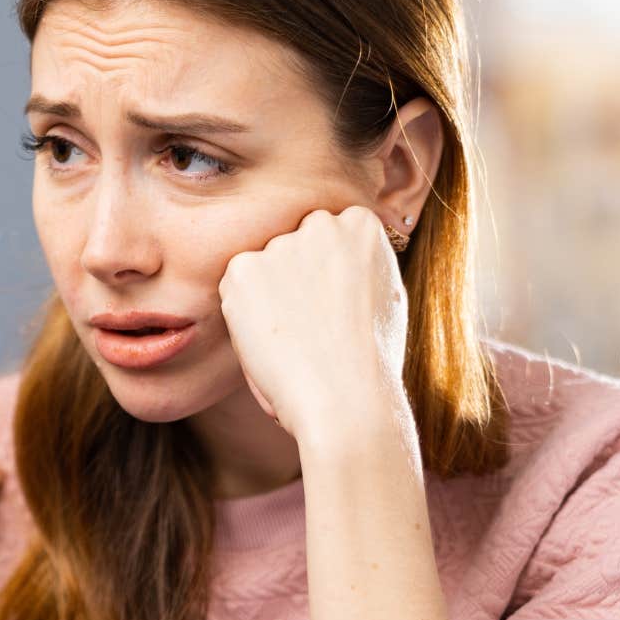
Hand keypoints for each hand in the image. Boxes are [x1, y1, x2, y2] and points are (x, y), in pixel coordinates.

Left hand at [217, 206, 409, 443]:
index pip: (327, 233)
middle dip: (293, 276)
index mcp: (361, 224)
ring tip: (292, 337)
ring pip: (262, 267)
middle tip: (307, 324)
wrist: (345, 396)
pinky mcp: (243, 269)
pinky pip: (235, 285)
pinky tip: (271, 337)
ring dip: (267, 295)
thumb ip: (358, 265)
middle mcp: (322, 223)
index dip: (323, 274)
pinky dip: (242, 311)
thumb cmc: (369, 359)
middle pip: (292, 244)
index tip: (331, 304)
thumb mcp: (384, 295)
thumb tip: (339, 260)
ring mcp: (281, 244)